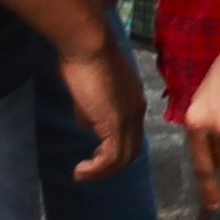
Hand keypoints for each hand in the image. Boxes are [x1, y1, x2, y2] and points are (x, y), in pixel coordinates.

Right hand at [53, 35, 145, 183]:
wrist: (88, 45)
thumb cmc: (84, 60)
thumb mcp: (88, 92)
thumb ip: (91, 110)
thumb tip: (87, 124)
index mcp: (134, 101)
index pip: (131, 134)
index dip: (115, 150)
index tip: (94, 158)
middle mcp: (137, 111)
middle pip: (132, 150)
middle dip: (110, 166)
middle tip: (89, 172)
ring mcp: (129, 117)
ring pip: (124, 157)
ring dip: (102, 171)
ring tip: (82, 175)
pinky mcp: (116, 123)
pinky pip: (112, 156)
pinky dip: (97, 168)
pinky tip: (81, 169)